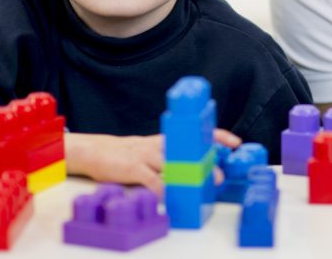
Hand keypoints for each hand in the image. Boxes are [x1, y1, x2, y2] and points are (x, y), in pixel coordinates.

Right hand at [65, 128, 243, 193]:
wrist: (96, 151)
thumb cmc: (128, 154)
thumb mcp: (153, 150)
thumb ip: (171, 155)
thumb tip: (198, 167)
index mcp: (166, 140)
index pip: (196, 133)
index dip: (217, 136)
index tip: (236, 142)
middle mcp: (159, 145)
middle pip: (187, 149)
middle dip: (205, 162)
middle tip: (219, 174)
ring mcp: (146, 155)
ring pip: (171, 163)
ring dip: (187, 175)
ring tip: (201, 186)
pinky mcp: (133, 167)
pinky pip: (150, 179)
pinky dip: (160, 189)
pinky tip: (169, 198)